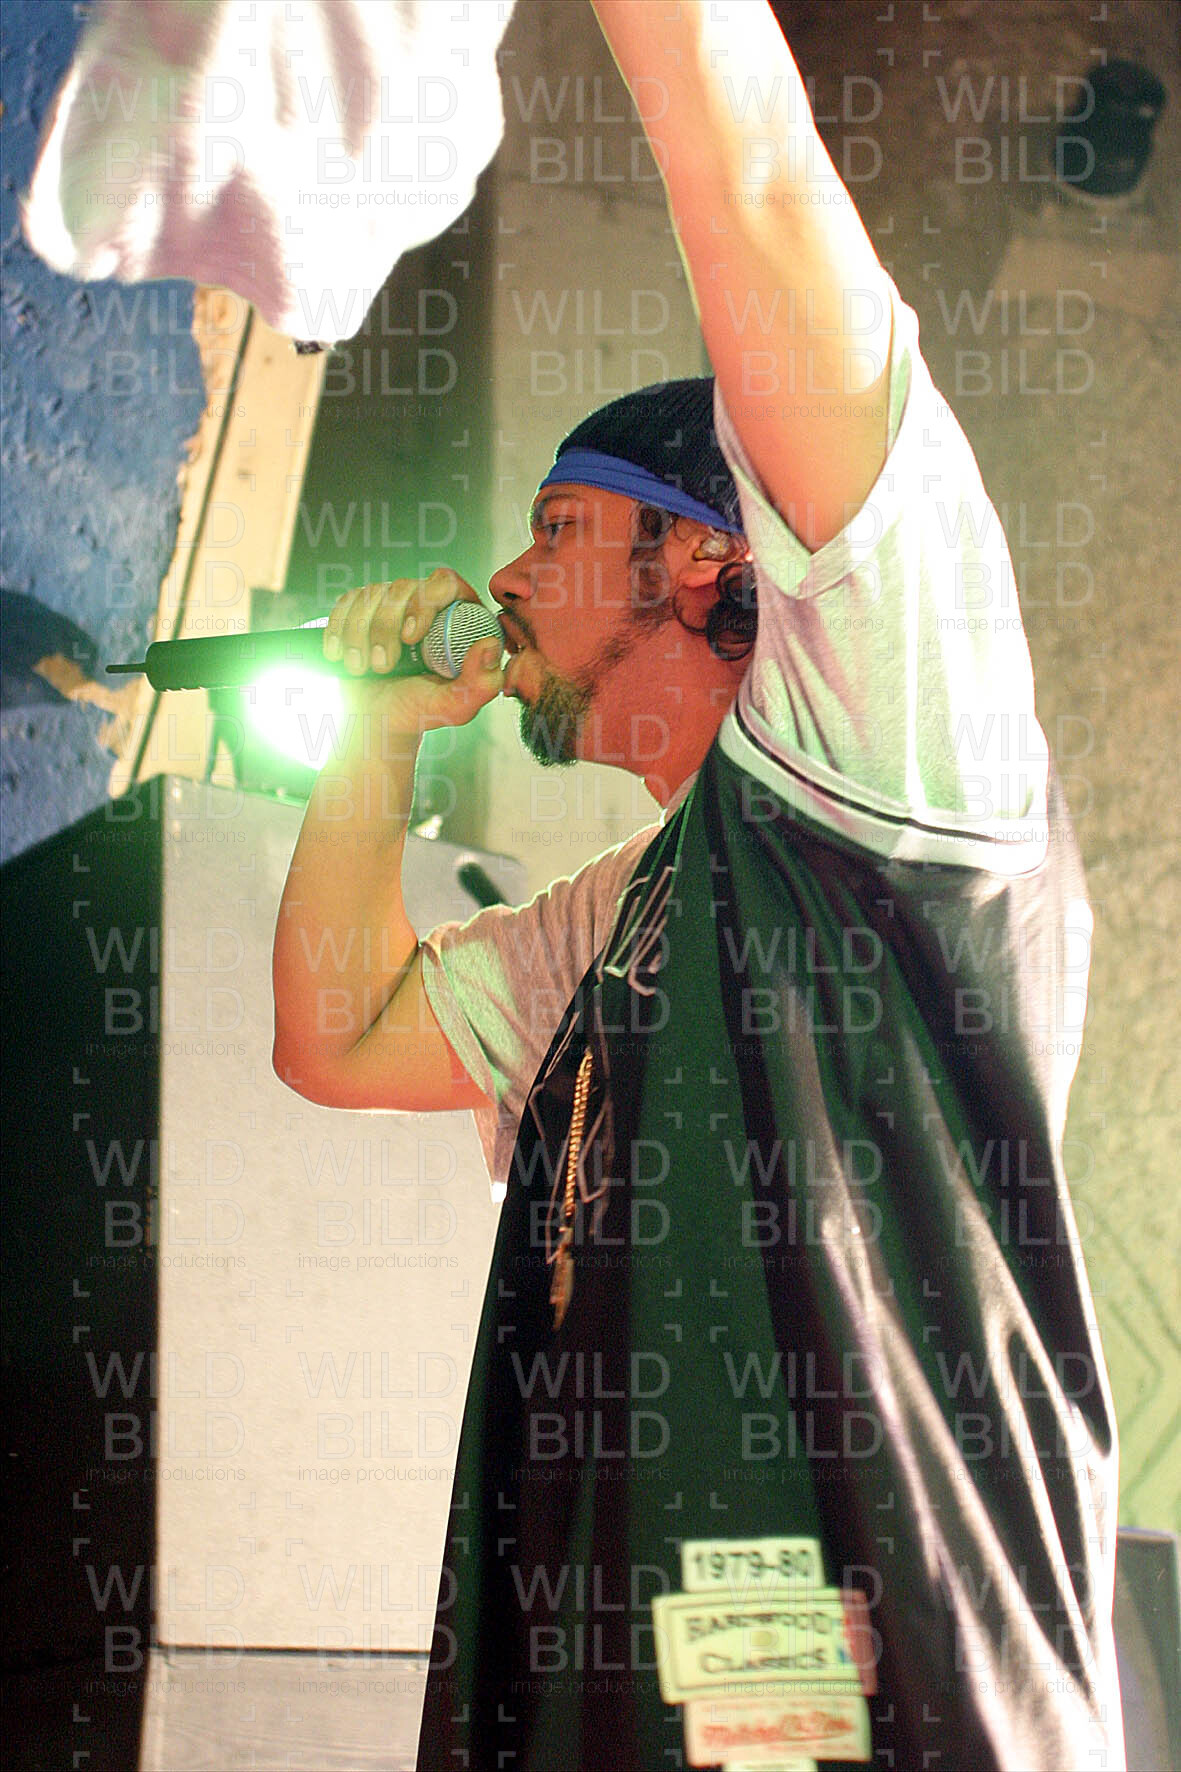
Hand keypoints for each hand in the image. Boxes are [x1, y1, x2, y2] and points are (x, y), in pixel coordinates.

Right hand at [322, 567, 503, 733]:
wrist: (376, 721)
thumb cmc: (420, 712)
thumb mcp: (456, 706)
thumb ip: (482, 682)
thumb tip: (489, 645)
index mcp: (458, 617)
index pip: (445, 583)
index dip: (425, 602)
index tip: (409, 637)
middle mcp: (425, 602)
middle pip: (403, 587)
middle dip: (385, 627)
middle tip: (382, 667)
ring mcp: (391, 603)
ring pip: (370, 594)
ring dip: (359, 634)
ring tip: (361, 668)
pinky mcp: (361, 609)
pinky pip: (345, 602)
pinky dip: (338, 630)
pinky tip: (339, 656)